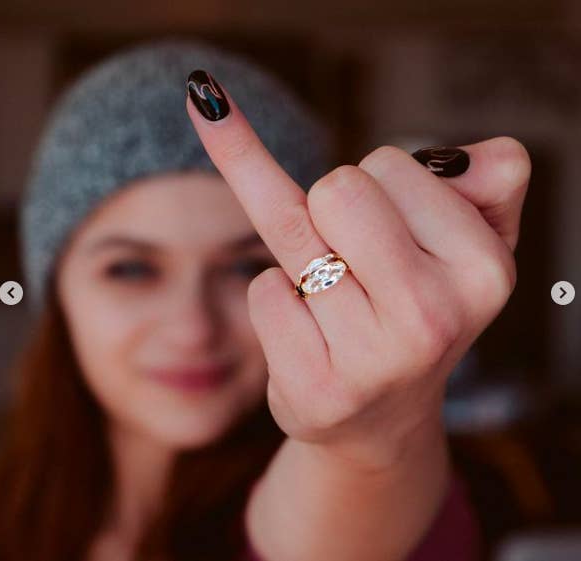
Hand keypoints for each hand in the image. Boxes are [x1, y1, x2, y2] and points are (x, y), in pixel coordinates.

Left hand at [186, 72, 530, 471]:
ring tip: (336, 297)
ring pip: (290, 231)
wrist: (382, 416)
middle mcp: (434, 317)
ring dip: (303, 255)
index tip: (394, 230)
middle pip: (335, 189)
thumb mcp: (471, 239)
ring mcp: (374, 360)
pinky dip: (278, 298)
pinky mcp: (316, 388)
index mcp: (483, 269)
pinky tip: (311, 336)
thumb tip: (477, 156)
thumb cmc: (420, 307)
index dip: (375, 187)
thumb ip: (490, 178)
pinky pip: (264, 290)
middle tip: (354, 257)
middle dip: (330, 209)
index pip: (386, 163)